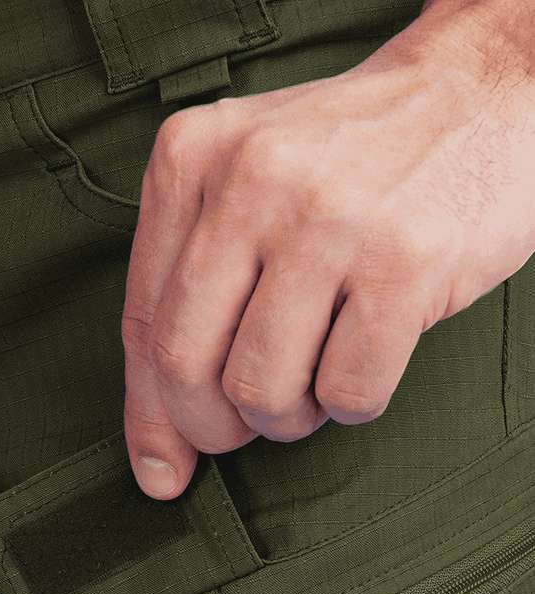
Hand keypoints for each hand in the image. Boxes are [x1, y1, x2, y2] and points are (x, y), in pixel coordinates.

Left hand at [122, 0, 534, 497]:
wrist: (479, 93)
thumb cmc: (348, 166)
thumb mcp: (244, 195)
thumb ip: (187, 302)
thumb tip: (157, 462)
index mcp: (191, 160)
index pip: (142, 324)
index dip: (152, 416)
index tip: (163, 471)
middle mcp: (251, 180)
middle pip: (187, 366)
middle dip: (216, 426)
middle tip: (252, 423)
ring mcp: (330, 218)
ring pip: (263, 389)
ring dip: (291, 416)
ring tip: (317, 377)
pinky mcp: (404, 259)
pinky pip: (349, 392)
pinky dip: (353, 404)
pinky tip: (364, 359)